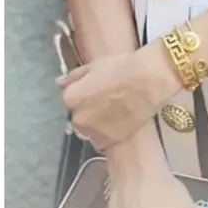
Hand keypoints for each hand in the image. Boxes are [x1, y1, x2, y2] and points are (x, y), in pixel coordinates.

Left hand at [57, 45, 177, 148]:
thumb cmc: (121, 67)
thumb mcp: (95, 65)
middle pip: (78, 116)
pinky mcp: (109, 142)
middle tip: (106, 99)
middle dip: (87, 110)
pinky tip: (119, 122)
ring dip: (96, 124)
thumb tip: (59, 83)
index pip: (69, 99)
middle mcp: (78, 119)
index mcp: (71, 98)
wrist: (148, 81)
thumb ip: (74, 76)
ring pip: (89, 130)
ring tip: (114, 111)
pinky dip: (106, 134)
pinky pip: (101, 140)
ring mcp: (93, 133)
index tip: (95, 88)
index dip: (83, 93)